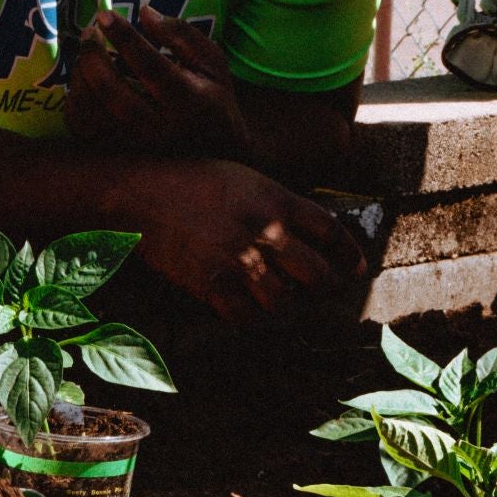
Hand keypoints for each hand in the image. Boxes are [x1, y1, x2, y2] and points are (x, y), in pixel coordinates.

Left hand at [64, 6, 253, 159]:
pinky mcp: (117, 153)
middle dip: (93, 57)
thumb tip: (144, 12)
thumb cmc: (212, 97)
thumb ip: (181, 35)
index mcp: (188, 101)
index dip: (124, 38)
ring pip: (92, 111)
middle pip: (113, 92)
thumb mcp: (211, 62)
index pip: (150, 66)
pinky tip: (83, 81)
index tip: (104, 15)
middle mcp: (160, 127)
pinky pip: (82, 128)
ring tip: (86, 55)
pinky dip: (75, 101)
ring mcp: (135, 145)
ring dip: (81, 76)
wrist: (215, 151)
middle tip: (89, 33)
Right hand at [121, 158, 367, 322]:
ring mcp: (238, 261)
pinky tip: (249, 311)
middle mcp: (264, 232)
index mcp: (276, 200)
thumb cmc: (189, 180)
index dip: (349, 254)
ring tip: (286, 304)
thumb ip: (275, 202)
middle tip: (326, 293)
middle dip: (328, 289)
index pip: (331, 232)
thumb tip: (300, 228)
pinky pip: (245, 318)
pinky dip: (251, 319)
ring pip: (285, 303)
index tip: (356, 268)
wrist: (141, 194)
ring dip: (289, 308)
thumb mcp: (243, 177)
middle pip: (319, 275)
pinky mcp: (211, 284)